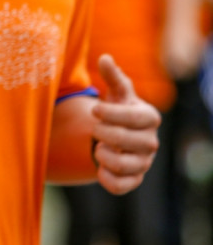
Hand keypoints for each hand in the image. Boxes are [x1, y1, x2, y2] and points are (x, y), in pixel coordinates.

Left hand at [93, 54, 160, 194]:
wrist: (118, 135)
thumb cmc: (118, 109)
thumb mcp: (115, 92)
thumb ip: (112, 76)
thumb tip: (104, 58)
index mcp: (149, 117)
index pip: (135, 117)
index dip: (112, 113)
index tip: (94, 109)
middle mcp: (150, 141)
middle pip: (128, 141)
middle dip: (104, 133)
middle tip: (95, 129)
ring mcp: (144, 162)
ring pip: (124, 165)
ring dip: (103, 155)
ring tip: (97, 146)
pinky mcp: (134, 179)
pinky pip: (121, 186)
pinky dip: (106, 178)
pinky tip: (98, 166)